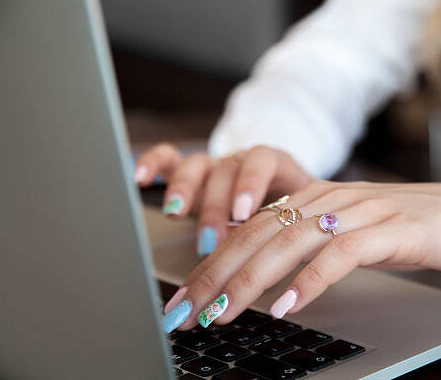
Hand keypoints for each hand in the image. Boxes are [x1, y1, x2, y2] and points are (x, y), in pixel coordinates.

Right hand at [135, 144, 311, 254]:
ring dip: (184, 190)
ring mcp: (215, 166)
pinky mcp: (191, 173)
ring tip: (174, 214)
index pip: (262, 162)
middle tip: (211, 239)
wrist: (287, 191)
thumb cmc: (293, 212)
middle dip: (215, 207)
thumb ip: (294, 236)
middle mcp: (241, 163)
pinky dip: (153, 165)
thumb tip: (289, 279)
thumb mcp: (300, 221)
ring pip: (196, 166)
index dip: (250, 184)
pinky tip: (140, 179)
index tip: (243, 214)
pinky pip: (168, 160)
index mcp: (274, 166)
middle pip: (224, 173)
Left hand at [163, 181, 440, 330]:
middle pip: (260, 235)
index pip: (251, 229)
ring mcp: (361, 211)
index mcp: (315, 197)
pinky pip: (341, 255)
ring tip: (223, 311)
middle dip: (218, 274)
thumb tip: (267, 276)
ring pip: (291, 242)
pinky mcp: (392, 229)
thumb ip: (309, 246)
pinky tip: (288, 305)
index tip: (187, 297)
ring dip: (252, 279)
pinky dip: (310, 281)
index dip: (214, 262)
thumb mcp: (349, 235)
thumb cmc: (411, 229)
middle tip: (186, 310)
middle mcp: (331, 198)